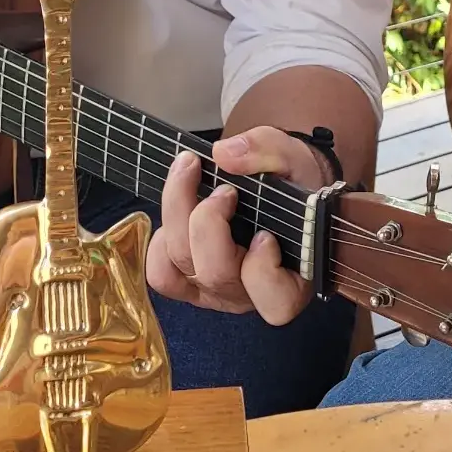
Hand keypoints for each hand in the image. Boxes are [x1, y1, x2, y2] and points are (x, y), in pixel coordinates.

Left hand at [148, 128, 334, 324]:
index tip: (265, 234)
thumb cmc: (291, 181)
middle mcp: (250, 294)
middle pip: (215, 273)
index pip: (276, 300)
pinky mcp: (188, 284)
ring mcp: (214, 291)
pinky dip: (160, 243)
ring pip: (180, 270)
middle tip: (224, 189)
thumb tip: (223, 155)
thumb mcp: (291, 156)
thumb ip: (267, 151)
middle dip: (209, 222)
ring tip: (191, 180)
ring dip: (177, 220)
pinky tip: (179, 212)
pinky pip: (161, 274)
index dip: (263, 269)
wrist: (280, 185)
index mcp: (291, 279)